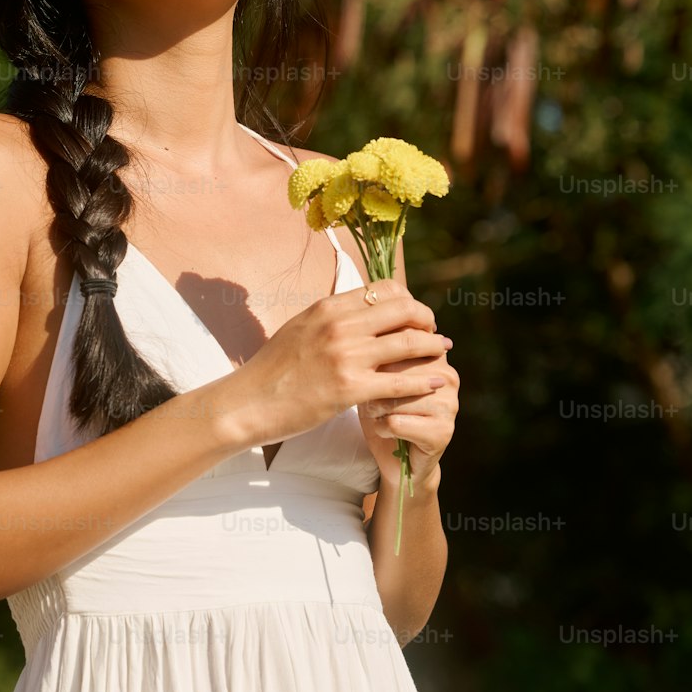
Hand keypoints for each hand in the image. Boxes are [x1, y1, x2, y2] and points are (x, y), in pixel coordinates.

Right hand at [220, 275, 454, 455]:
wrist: (249, 402)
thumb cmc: (273, 369)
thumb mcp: (300, 327)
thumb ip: (331, 317)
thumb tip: (356, 309)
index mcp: (329, 306)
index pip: (384, 289)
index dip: (408, 300)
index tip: (415, 314)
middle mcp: (340, 325)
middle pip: (404, 310)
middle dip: (427, 319)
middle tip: (435, 332)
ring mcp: (346, 357)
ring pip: (408, 342)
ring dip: (433, 347)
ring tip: (443, 352)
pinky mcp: (350, 390)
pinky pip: (400, 382)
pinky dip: (423, 381)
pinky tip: (435, 382)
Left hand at [357, 282, 458, 490]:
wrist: (397, 459)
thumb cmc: (376, 405)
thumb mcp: (373, 366)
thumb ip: (375, 337)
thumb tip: (353, 302)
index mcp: (432, 352)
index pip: (406, 332)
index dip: (378, 346)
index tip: (360, 359)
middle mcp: (446, 373)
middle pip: (401, 360)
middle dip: (374, 374)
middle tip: (361, 386)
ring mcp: (449, 403)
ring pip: (398, 392)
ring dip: (375, 404)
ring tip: (371, 410)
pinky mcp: (442, 432)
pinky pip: (397, 421)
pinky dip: (380, 427)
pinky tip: (381, 430)